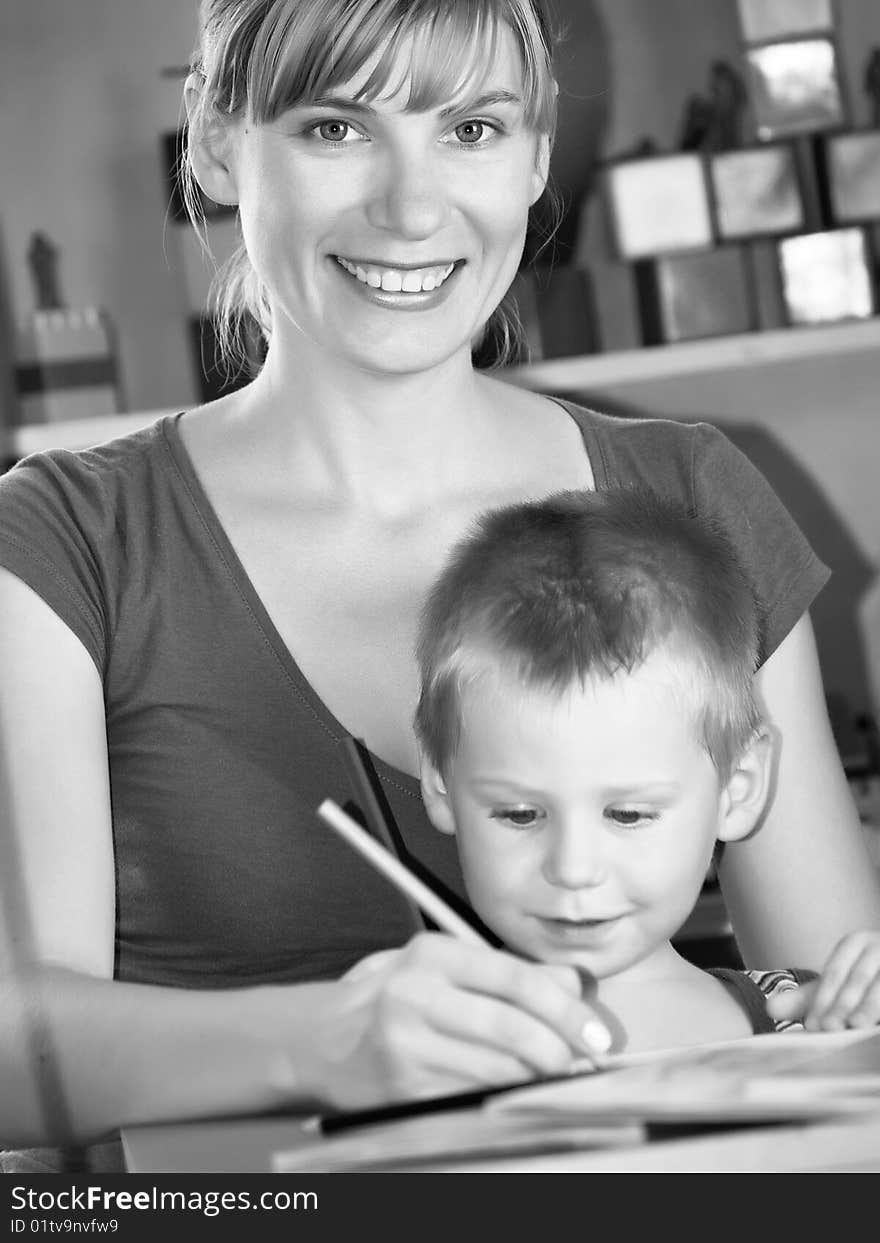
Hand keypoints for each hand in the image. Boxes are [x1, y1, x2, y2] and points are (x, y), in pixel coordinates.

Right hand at [306, 932, 610, 1110]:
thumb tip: (575, 986)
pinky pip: (472, 1096)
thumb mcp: (446, 968)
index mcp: (433, 954)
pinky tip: (508, 1089)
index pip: (516, 979)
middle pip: (511, 1028)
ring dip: (534, 1078)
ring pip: (497, 1069)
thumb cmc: (396, 998)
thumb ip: (511, 973)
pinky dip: (501, 1096)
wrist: (323, 1040)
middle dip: (557, 1051)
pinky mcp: (404, 1088)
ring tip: (547, 1074)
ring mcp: (406, 1045)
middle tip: (578, 1061)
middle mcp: (415, 995)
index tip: (595, 1034)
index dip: (565, 1010)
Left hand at [765, 931, 879, 1030]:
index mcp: (856, 943)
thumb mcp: (836, 989)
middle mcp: (879, 946)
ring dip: (869, 1008)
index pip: (835, 973)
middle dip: (843, 1006)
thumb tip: (769, 1008)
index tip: (813, 1026)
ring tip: (856, 1026)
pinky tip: (876, 1029)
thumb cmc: (863, 986)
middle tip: (830, 1029)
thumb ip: (807, 999)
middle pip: (858, 979)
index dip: (823, 1000)